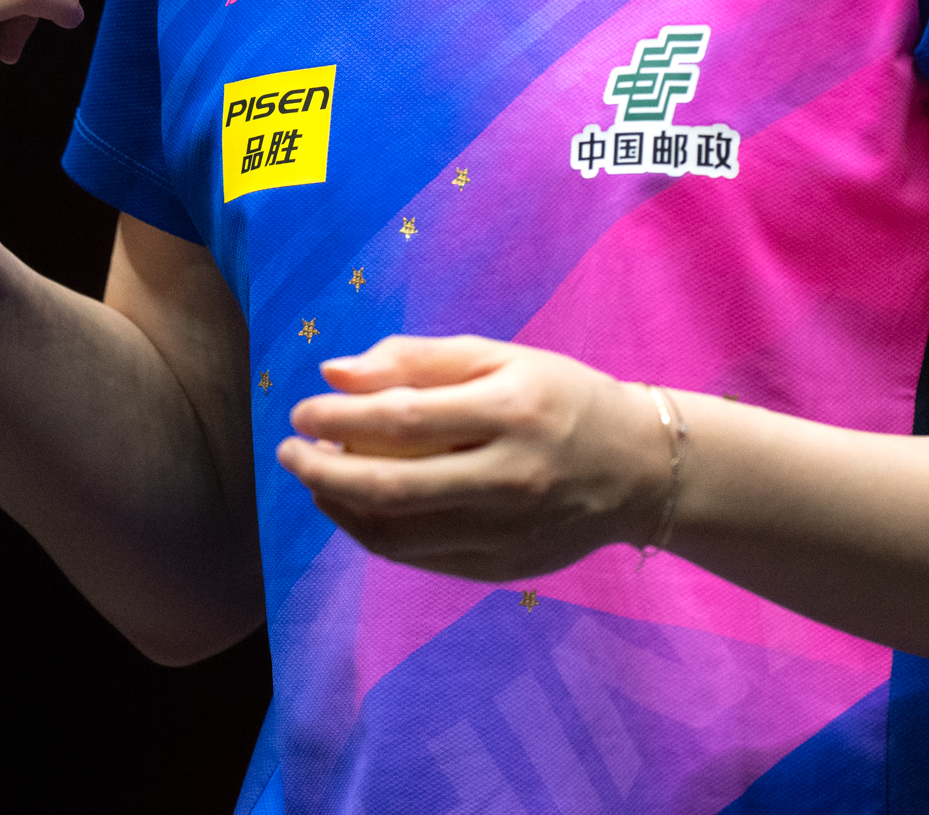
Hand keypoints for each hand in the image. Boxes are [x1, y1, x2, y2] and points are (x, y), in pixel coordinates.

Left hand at [277, 336, 671, 582]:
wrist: (638, 468)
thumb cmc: (562, 399)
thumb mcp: (502, 359)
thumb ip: (419, 360)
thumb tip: (335, 372)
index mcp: (511, 410)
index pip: (402, 417)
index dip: (338, 417)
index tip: (302, 411)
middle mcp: (509, 476)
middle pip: (390, 486)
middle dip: (322, 471)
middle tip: (290, 453)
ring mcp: (507, 530)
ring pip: (397, 534)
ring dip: (340, 509)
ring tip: (317, 482)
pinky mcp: (504, 568)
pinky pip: (419, 558)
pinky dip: (375, 535)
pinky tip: (357, 510)